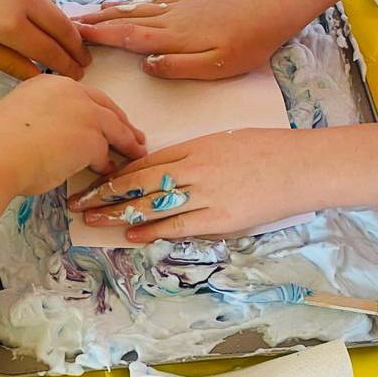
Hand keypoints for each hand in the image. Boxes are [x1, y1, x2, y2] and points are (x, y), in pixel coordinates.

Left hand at [0, 0, 89, 79]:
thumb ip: (6, 60)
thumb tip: (36, 75)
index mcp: (9, 24)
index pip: (50, 50)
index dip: (66, 65)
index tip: (78, 74)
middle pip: (62, 26)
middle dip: (75, 45)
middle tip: (83, 58)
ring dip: (47, 15)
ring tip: (32, 22)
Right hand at [0, 76, 146, 195]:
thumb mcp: (21, 119)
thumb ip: (44, 121)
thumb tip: (55, 140)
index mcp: (50, 83)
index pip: (83, 95)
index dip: (97, 109)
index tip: (105, 118)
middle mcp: (71, 91)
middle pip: (105, 106)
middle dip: (121, 121)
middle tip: (133, 134)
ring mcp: (85, 113)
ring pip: (114, 127)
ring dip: (126, 141)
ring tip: (134, 152)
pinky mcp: (92, 138)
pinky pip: (106, 152)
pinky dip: (108, 162)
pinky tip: (107, 170)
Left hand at [67, 128, 313, 241]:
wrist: (300, 166)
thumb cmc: (266, 149)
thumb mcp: (224, 141)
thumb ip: (194, 154)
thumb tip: (167, 168)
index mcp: (193, 146)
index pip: (143, 161)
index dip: (114, 171)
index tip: (91, 178)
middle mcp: (192, 168)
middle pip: (137, 181)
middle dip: (104, 192)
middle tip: (76, 201)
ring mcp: (204, 194)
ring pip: (151, 204)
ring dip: (118, 213)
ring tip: (92, 219)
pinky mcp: (219, 217)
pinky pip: (178, 225)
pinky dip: (152, 231)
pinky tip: (131, 235)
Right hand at [75, 0, 294, 79]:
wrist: (270, 9)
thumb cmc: (247, 45)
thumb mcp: (216, 66)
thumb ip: (179, 67)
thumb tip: (146, 65)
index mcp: (173, 38)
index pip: (128, 37)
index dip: (100, 37)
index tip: (74, 36)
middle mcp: (170, 20)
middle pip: (125, 21)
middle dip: (95, 24)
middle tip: (68, 25)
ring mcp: (178, 9)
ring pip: (135, 9)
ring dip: (108, 13)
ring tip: (86, 14)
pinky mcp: (188, 3)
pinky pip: (151, 3)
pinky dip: (131, 4)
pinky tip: (124, 4)